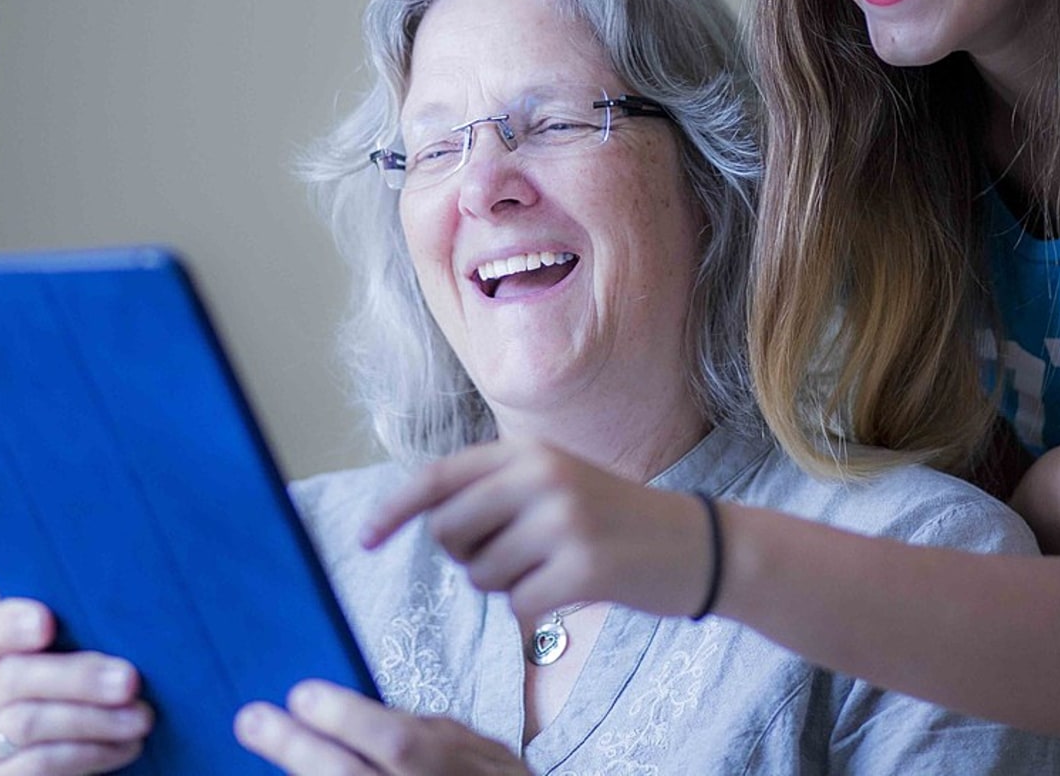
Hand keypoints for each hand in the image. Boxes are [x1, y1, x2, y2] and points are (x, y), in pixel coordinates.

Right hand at [0, 598, 150, 774]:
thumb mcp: (73, 664)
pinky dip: (90, 753)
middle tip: (130, 681)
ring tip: (142, 718)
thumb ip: (83, 643)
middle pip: (12, 678)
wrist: (65, 758)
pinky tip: (127, 746)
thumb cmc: (81, 695)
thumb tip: (132, 626)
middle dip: (78, 677)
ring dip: (95, 719)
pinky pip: (40, 764)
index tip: (47, 622)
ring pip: (29, 723)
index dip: (9, 625)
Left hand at [235, 680, 528, 773]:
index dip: (350, 720)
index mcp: (454, 768)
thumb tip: (354, 714)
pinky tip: (291, 775)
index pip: (399, 744)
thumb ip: (423, 734)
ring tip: (263, 740)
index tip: (302, 692)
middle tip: (252, 719)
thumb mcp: (474, 748)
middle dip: (300, 750)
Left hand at [359, 438, 712, 621]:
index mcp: (529, 451)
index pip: (439, 476)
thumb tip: (424, 516)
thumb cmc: (611, 517)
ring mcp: (562, 521)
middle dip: (463, 556)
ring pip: (480, 574)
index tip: (365, 538)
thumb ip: (495, 488)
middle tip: (505, 555)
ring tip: (550, 565)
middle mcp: (541, 476)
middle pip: (449, 531)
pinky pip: (516, 606)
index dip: (394, 508)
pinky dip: (532, 608)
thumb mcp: (555, 478)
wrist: (694, 543)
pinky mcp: (581, 569)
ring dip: (504, 583)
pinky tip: (570, 588)